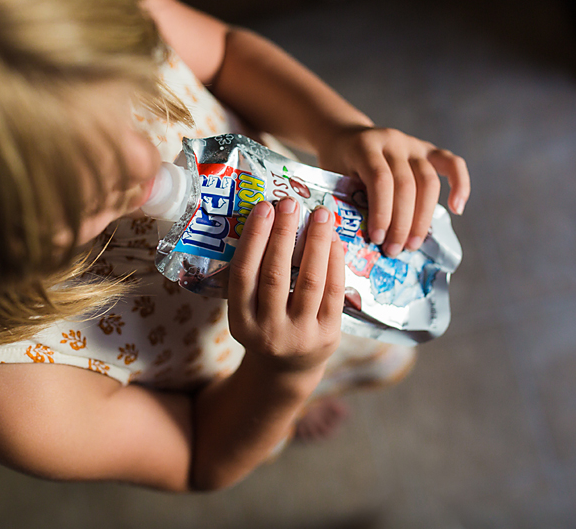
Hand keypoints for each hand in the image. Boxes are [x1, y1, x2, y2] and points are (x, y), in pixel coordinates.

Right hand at [227, 198, 344, 375]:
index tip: (263, 207)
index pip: (244, 274)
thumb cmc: (265, 326)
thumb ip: (254, 275)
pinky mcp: (328, 335)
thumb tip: (271, 218)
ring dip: (315, 243)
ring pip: (309, 281)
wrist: (287, 371)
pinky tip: (334, 240)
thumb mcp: (248, 310)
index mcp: (240, 322)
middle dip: (284, 234)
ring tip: (321, 214)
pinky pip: (333, 293)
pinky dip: (335, 263)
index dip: (253, 238)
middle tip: (290, 203)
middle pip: (276, 275)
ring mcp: (300, 336)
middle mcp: (268, 331)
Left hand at [315, 125, 470, 256]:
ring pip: (428, 181)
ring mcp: (411, 143)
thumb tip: (363, 243)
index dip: (382, 213)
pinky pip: (451, 162)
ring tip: (412, 245)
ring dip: (422, 217)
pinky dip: (460, 184)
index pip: (381, 181)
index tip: (377, 240)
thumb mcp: (333, 179)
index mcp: (365, 146)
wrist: (342, 137)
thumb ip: (349, 201)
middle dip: (402, 223)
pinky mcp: (426, 148)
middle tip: (394, 250)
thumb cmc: (337, 165)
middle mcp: (392, 141)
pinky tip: (457, 209)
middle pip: (406, 184)